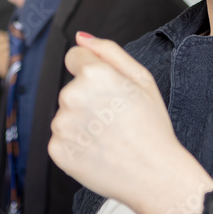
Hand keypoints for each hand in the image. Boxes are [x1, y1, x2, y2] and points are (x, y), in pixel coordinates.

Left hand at [49, 33, 212, 213]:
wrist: (155, 176)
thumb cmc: (152, 126)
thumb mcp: (142, 79)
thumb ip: (108, 51)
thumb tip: (80, 37)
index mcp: (94, 73)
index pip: (75, 58)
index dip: (95, 73)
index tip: (110, 91)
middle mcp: (72, 95)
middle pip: (71, 88)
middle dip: (88, 99)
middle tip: (116, 118)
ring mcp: (62, 124)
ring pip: (65, 114)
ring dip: (81, 123)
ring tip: (109, 137)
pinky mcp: (57, 149)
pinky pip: (62, 139)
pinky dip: (76, 145)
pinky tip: (99, 151)